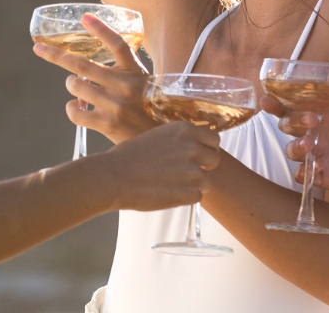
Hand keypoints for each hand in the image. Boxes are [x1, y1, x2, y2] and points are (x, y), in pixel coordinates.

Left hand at [33, 14, 157, 144]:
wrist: (161, 140)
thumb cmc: (149, 108)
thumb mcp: (143, 82)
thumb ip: (123, 71)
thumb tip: (90, 64)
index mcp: (135, 71)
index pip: (118, 44)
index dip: (101, 29)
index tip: (84, 17)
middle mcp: (125, 85)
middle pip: (82, 64)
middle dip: (56, 55)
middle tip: (40, 49)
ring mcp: (115, 105)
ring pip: (76, 86)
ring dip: (72, 84)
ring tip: (79, 87)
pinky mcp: (107, 124)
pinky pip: (75, 112)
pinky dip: (72, 108)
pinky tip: (77, 107)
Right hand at [98, 120, 220, 211]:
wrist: (114, 176)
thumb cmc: (128, 156)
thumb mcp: (157, 136)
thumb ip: (178, 140)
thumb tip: (189, 147)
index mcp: (185, 130)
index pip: (213, 139)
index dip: (207, 149)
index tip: (199, 156)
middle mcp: (193, 147)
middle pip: (214, 159)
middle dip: (203, 167)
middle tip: (186, 173)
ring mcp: (193, 171)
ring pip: (207, 181)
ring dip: (194, 185)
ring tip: (172, 185)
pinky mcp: (189, 192)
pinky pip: (197, 197)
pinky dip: (186, 198)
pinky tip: (168, 194)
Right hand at [269, 65, 328, 195]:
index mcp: (328, 108)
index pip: (295, 101)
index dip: (278, 99)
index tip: (268, 96)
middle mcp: (320, 130)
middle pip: (288, 124)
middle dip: (289, 121)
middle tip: (309, 119)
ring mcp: (324, 153)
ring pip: (293, 150)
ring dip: (295, 147)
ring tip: (310, 144)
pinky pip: (307, 177)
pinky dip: (306, 173)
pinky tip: (316, 168)